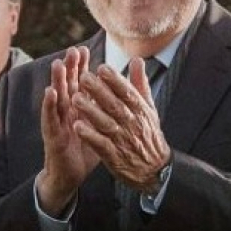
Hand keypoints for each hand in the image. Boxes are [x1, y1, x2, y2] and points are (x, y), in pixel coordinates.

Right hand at [37, 46, 97, 214]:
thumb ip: (103, 108)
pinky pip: (50, 118)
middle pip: (67, 85)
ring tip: (58, 64)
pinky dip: (49, 105)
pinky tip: (49, 92)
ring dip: (56, 80)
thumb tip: (114, 91)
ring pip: (56, 98)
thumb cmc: (84, 150)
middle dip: (69, 67)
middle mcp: (65, 112)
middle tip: (72, 50)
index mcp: (77, 108)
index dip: (81, 67)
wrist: (70, 175)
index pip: (79, 84)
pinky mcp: (51, 135)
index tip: (84, 50)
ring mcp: (57, 122)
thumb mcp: (98, 126)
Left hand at [73, 57, 170, 191]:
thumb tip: (137, 60)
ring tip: (75, 99)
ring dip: (91, 111)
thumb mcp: (149, 109)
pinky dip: (90, 136)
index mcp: (140, 110)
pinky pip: (101, 144)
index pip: (127, 92)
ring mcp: (122, 140)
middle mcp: (132, 123)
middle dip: (99, 91)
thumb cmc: (148, 134)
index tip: (102, 68)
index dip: (115, 80)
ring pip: (105, 123)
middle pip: (114, 105)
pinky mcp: (114, 156)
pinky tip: (78, 126)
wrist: (155, 170)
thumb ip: (140, 84)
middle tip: (83, 77)